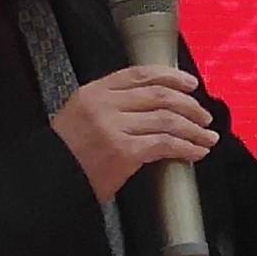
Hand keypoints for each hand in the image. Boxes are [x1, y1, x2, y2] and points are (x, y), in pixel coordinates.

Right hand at [52, 64, 218, 201]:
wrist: (49, 180)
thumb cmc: (66, 155)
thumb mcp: (81, 116)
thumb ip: (110, 106)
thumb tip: (154, 107)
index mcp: (94, 92)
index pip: (140, 74)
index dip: (171, 76)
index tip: (190, 84)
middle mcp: (105, 105)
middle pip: (160, 95)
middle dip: (189, 106)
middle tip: (204, 116)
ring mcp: (114, 127)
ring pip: (167, 119)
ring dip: (194, 129)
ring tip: (207, 137)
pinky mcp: (124, 152)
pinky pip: (165, 144)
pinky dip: (186, 148)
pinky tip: (196, 152)